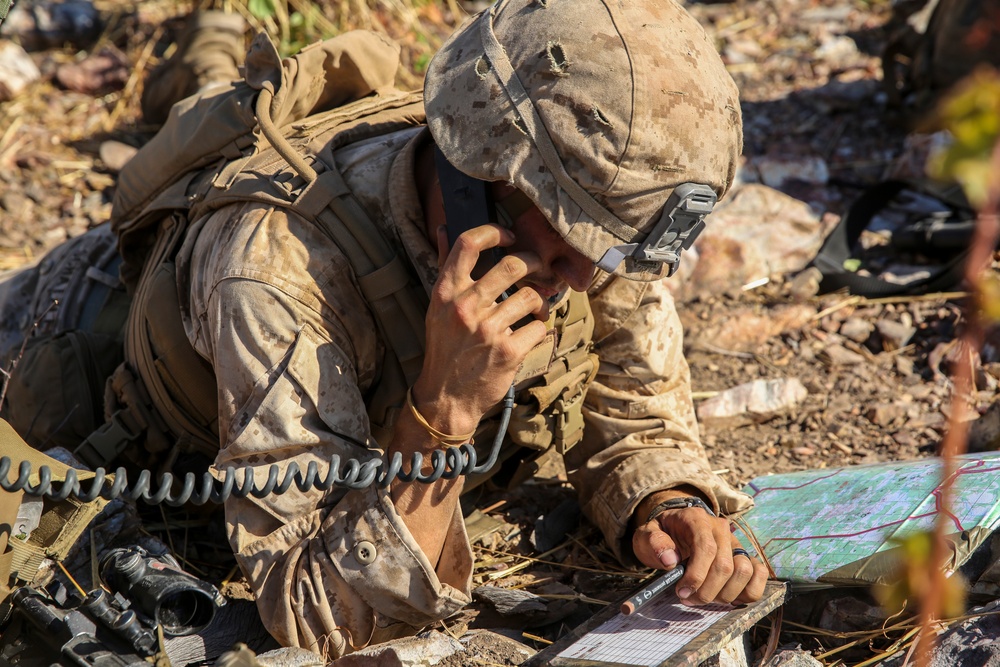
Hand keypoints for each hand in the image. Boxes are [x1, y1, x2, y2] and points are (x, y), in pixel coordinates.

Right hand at [410, 224, 548, 439]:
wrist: (446, 398)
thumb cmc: (445, 348)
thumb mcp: (438, 307)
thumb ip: (444, 267)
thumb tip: (443, 227)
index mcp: (446, 291)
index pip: (468, 243)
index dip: (495, 232)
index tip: (510, 237)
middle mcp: (465, 306)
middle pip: (514, 264)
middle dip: (535, 264)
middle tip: (540, 271)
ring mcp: (487, 330)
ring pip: (531, 296)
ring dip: (541, 301)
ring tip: (536, 309)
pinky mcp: (508, 352)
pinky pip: (539, 328)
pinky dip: (540, 329)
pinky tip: (531, 333)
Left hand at [631, 490, 767, 605]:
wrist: (674, 527)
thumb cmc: (662, 534)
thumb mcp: (647, 534)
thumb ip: (654, 542)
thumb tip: (670, 559)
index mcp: (696, 519)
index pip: (706, 548)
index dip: (696, 575)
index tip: (682, 592)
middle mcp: (721, 529)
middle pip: (725, 565)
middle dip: (707, 591)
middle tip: (688, 599)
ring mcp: (736, 542)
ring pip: (745, 571)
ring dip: (725, 594)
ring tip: (705, 598)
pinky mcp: (745, 556)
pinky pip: (759, 574)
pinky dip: (748, 591)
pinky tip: (727, 597)